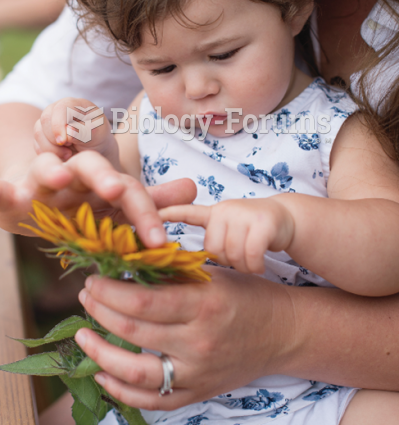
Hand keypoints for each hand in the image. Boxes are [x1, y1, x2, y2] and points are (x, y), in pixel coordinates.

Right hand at [0, 150, 195, 244]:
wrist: (37, 192)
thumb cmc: (81, 201)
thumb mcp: (113, 204)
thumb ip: (149, 200)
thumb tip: (192, 188)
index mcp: (101, 180)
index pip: (128, 189)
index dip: (145, 210)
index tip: (160, 240)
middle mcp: (74, 175)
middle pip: (92, 169)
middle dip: (105, 178)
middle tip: (116, 190)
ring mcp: (42, 182)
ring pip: (48, 167)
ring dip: (52, 169)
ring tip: (58, 175)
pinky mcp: (13, 197)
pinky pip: (2, 193)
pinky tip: (0, 190)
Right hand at [34, 97, 118, 166]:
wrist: (93, 150)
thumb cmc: (97, 139)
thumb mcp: (97, 136)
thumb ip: (85, 132)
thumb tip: (69, 131)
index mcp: (74, 104)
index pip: (61, 108)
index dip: (59, 124)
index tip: (64, 141)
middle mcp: (58, 109)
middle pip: (45, 118)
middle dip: (55, 138)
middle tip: (69, 149)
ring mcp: (48, 120)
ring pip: (38, 132)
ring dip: (51, 148)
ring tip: (68, 154)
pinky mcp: (41, 133)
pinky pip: (36, 143)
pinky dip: (46, 152)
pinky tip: (61, 156)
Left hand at [75, 267, 293, 409]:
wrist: (282, 332)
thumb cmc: (247, 294)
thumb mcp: (213, 274)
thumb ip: (173, 273)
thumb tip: (128, 267)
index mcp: (203, 303)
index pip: (143, 300)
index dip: (109, 292)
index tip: (94, 280)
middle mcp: (198, 341)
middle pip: (134, 331)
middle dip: (100, 312)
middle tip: (86, 297)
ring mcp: (197, 372)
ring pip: (136, 372)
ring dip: (100, 354)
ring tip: (82, 335)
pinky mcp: (198, 392)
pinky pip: (153, 400)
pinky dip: (121, 390)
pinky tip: (103, 372)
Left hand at [160, 198, 293, 272]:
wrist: (287, 219)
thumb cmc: (252, 231)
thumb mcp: (226, 230)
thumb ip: (208, 241)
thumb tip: (176, 267)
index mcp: (213, 214)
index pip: (186, 213)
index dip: (168, 214)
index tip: (150, 220)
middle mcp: (225, 210)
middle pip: (212, 249)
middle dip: (225, 261)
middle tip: (238, 259)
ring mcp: (243, 214)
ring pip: (231, 253)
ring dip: (242, 265)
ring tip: (250, 260)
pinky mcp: (263, 222)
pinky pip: (250, 255)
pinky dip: (255, 265)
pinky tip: (259, 265)